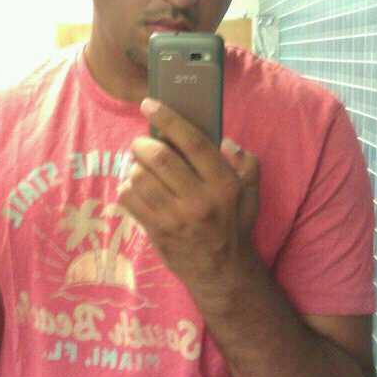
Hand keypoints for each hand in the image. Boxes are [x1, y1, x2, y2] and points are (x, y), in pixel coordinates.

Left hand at [117, 98, 259, 313]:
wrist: (221, 272)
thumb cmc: (233, 225)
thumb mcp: (250, 194)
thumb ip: (246, 165)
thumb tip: (227, 142)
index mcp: (224, 184)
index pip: (194, 142)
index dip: (168, 118)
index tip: (149, 103)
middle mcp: (200, 200)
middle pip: (160, 158)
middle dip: (143, 144)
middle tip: (141, 144)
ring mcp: (176, 218)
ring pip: (140, 177)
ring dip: (133, 167)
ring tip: (139, 168)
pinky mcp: (157, 231)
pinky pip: (129, 199)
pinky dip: (126, 188)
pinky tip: (135, 188)